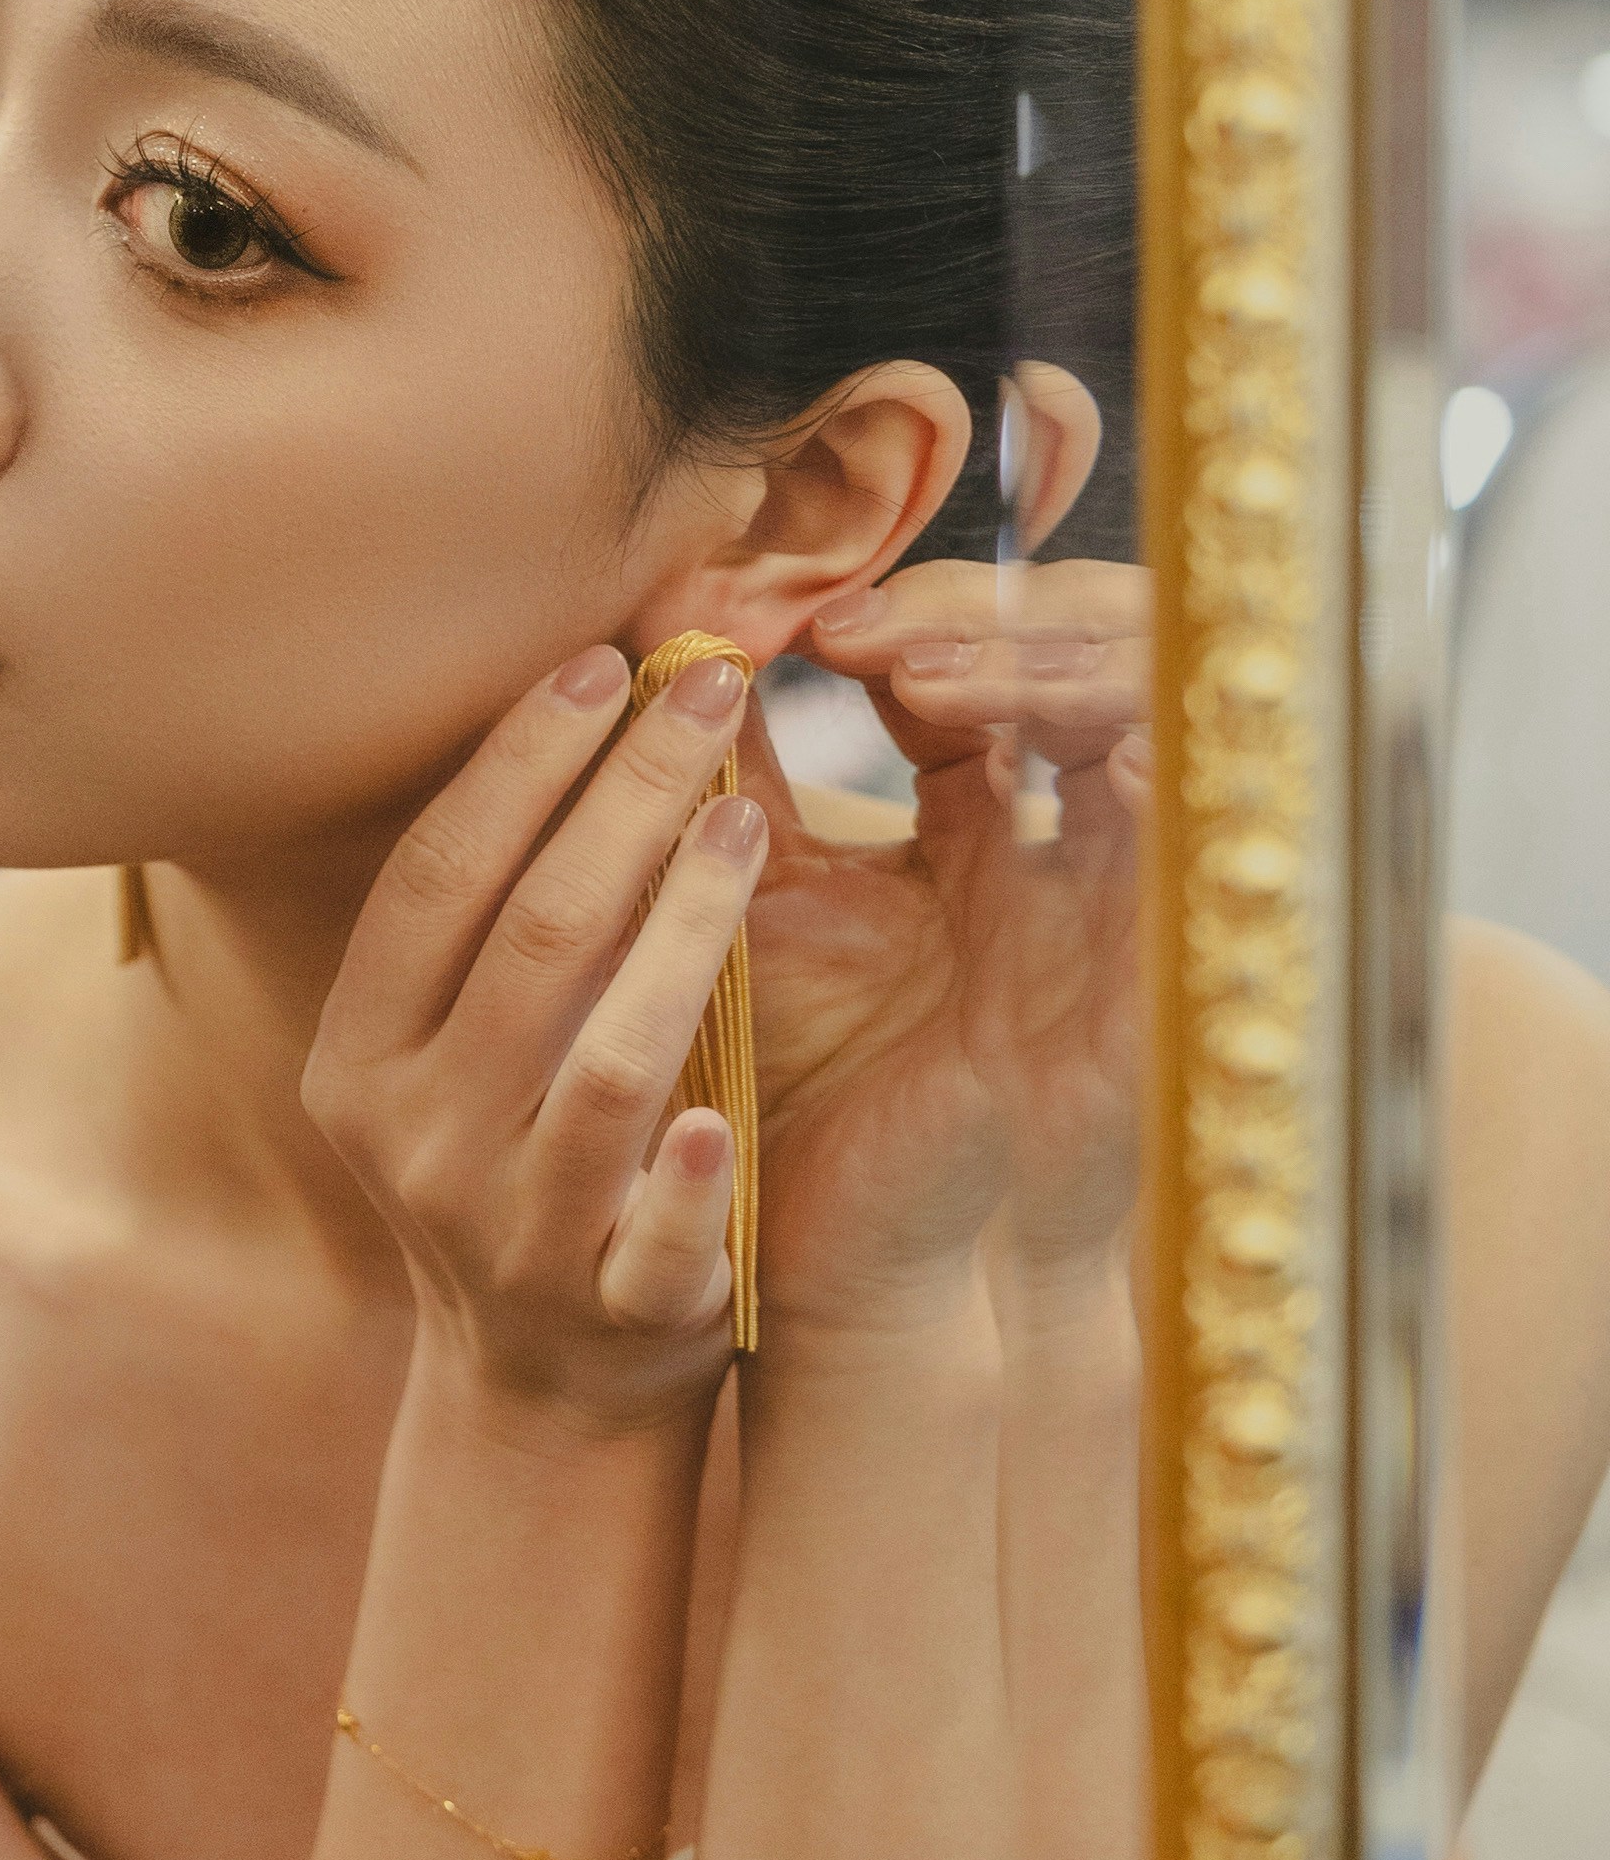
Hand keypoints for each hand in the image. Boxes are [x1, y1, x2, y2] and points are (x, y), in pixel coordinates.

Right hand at [304, 642, 768, 1431]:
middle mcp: (418, 1139)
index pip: (436, 879)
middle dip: (626, 797)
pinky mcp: (613, 1309)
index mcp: (362, 1058)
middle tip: (712, 687)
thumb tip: (581, 695)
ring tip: (751, 822)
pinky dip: (685, 1183)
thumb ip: (498, 917)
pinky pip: (649, 1238)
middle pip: (531, 942)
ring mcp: (513, 1231)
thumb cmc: (518, 1158)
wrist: (543, 1388)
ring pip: (605, 1068)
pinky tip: (727, 1119)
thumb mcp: (458, 1050)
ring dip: (681, 934)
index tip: (604, 661)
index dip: (518, 763)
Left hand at [746, 561, 1150, 1327]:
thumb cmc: (813, 1085)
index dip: (915, 606)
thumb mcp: (756, 900)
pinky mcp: (1178, 948)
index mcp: (990, 813)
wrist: (867, 1253)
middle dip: (983, 607)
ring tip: (910, 667)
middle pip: (1097, 632)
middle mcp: (1079, 831)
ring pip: (1158, 687)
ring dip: (1035, 657)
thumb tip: (661, 617)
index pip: (996, 644)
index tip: (800, 620)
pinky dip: (1121, 735)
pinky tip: (1009, 726)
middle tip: (855, 630)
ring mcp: (1140, 881)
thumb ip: (723, 770)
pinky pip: (1198, 799)